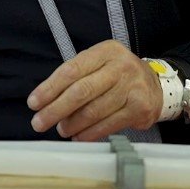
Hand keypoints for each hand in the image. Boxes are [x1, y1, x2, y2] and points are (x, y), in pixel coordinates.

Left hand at [26, 40, 161, 140]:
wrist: (155, 86)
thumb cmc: (117, 76)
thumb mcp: (99, 65)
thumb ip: (75, 78)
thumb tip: (46, 102)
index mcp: (105, 51)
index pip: (71, 70)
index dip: (50, 88)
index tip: (34, 103)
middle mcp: (121, 66)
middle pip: (81, 91)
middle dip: (56, 109)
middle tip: (39, 123)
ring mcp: (132, 87)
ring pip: (94, 111)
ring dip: (72, 124)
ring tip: (62, 130)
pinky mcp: (140, 108)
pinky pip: (108, 124)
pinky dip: (90, 134)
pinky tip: (79, 137)